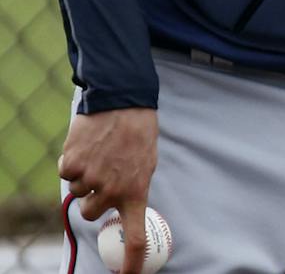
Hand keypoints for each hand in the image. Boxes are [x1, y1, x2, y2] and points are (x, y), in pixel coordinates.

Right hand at [58, 108, 158, 273]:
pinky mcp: (72, 164)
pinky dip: (72, 161)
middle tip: (103, 175)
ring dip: (84, 176)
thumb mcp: (146, 163)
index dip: (132, 260)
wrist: (123, 100)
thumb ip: (132, 186)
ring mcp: (90, 178)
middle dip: (93, 199)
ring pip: (77, 191)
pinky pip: (66, 173)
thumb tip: (124, 206)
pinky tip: (86, 145)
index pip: (135, 235)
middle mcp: (111, 189)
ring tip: (100, 152)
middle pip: (91, 213)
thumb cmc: (138, 132)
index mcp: (135, 191)